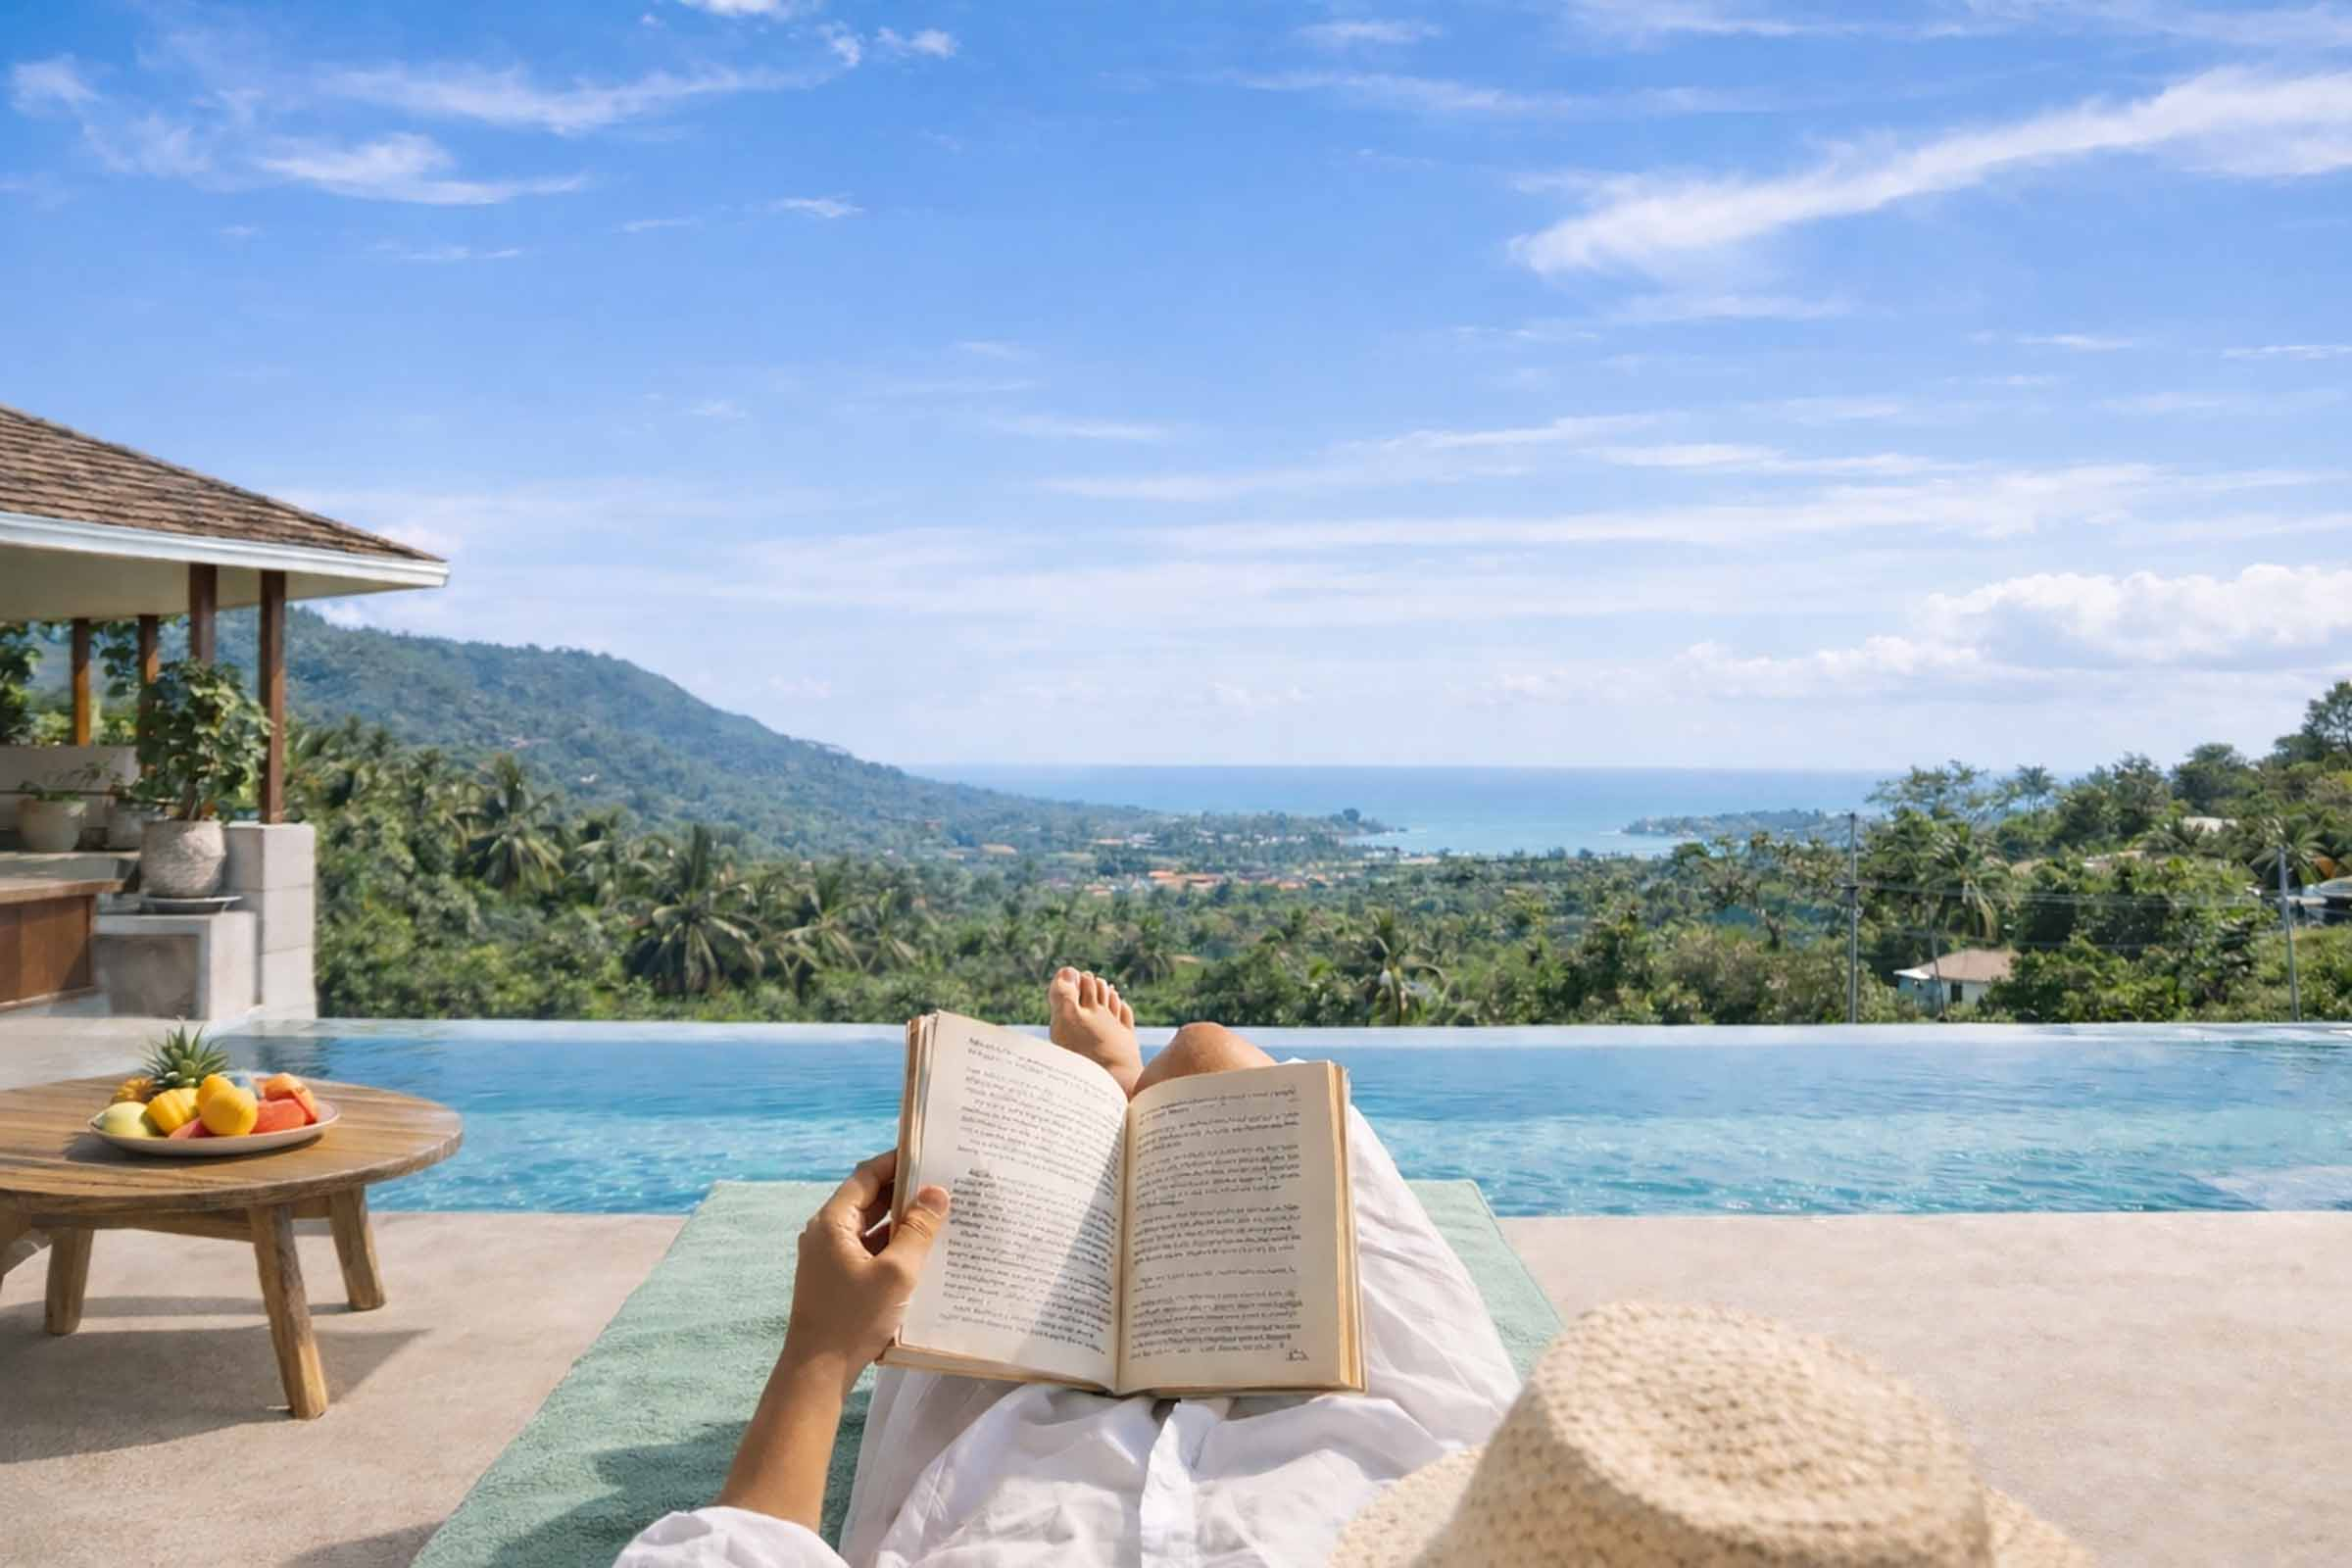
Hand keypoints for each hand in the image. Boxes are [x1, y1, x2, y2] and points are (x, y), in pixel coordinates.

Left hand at [781, 1149, 950, 1395]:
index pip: (867, 1175)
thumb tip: (937, 1192)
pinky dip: (893, 1245)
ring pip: (870, 1226)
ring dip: (901, 1221)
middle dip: (905, 1191)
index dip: (898, 1162)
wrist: (817, 1371)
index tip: (931, 1155)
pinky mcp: (836, 1278)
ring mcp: (829, 1256)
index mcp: (832, 1222)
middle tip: (945, 1183)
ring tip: (941, 1215)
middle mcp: (826, 1232)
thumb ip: (918, 1229)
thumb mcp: (896, 1272)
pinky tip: (923, 1251)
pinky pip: (868, 1250)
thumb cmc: (854, 1318)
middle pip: (868, 1199)